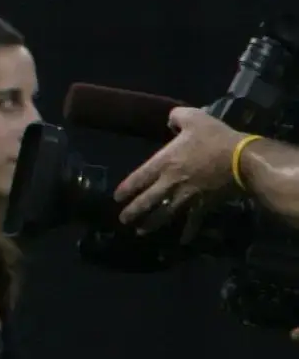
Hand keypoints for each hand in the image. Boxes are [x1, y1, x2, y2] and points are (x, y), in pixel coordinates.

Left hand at [117, 107, 246, 230]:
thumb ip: (177, 117)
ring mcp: (186, 196)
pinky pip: (194, 221)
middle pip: (147, 200)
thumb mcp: (193, 117)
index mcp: (164, 163)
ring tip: (140, 232)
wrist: (241, 159)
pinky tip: (182, 241)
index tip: (117, 198)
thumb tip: (170, 120)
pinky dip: (188, 232)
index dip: (126, 188)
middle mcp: (170, 182)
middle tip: (123, 220)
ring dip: (152, 224)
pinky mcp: (203, 204)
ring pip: (164, 213)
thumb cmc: (215, 138)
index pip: (138, 178)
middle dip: (133, 211)